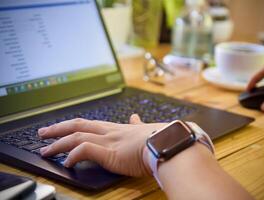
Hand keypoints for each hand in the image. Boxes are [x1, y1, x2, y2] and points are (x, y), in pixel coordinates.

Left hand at [38, 114, 165, 176]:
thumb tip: (135, 117)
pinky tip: (67, 162)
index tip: (67, 127)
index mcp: (119, 128)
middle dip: (59, 128)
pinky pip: (84, 150)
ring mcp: (108, 141)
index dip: (76, 125)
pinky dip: (73, 155)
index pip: (92, 124)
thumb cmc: (161, 137)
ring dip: (58, 142)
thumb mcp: (147, 128)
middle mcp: (110, 132)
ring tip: (45, 149)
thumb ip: (138, 124)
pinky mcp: (108, 152)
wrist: (167, 141)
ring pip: (76, 136)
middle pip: (78, 125)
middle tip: (44, 132)